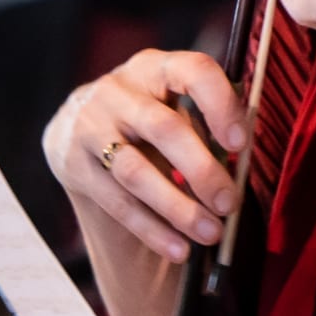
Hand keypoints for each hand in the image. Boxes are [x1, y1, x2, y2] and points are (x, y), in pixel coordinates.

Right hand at [45, 48, 245, 261]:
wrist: (77, 132)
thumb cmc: (146, 123)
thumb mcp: (172, 108)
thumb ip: (206, 129)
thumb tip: (240, 168)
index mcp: (154, 67)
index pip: (192, 71)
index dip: (220, 105)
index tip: (240, 143)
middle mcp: (117, 90)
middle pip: (163, 128)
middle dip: (201, 169)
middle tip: (229, 203)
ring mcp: (90, 126)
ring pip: (135, 171)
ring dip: (177, 207)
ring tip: (210, 233)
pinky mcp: (74, 165)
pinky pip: (116, 202)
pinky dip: (151, 229)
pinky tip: (178, 248)